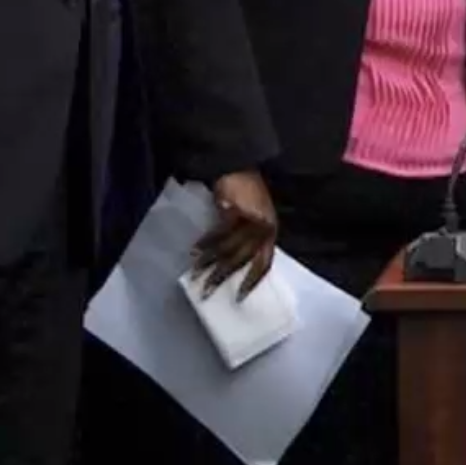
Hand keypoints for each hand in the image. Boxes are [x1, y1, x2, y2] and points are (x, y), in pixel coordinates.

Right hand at [193, 169, 277, 298]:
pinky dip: (205, 243)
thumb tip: (230, 266)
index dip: (252, 281)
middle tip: (206, 292)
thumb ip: (248, 239)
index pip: (264, 263)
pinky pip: (219, 234)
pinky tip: (194, 250)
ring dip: (209, 262)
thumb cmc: (244, 193)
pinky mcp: (238, 211)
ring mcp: (252, 219)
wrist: (238, 167)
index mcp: (271, 232)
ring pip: (228, 249)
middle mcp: (265, 228)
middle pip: (243, 260)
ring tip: (194, 273)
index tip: (239, 297)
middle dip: (223, 277)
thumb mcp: (253, 219)